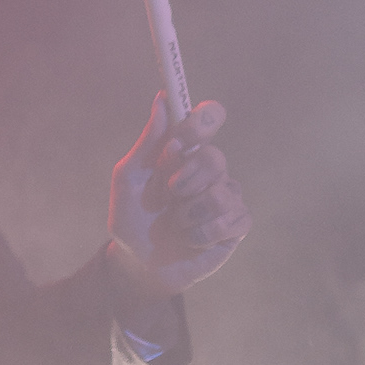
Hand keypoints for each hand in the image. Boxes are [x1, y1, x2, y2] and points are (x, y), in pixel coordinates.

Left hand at [107, 97, 250, 326]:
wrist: (138, 264)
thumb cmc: (130, 219)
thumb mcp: (128, 179)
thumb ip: (147, 142)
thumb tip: (162, 99)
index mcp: (184, 152)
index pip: (209, 117)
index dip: (202, 121)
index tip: (184, 137)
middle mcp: (209, 170)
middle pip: (215, 157)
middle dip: (186, 180)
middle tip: (169, 194)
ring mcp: (225, 196)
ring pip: (221, 194)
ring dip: (189, 215)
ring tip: (176, 225)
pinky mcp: (235, 225)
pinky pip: (233, 219)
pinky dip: (204, 234)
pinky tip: (192, 240)